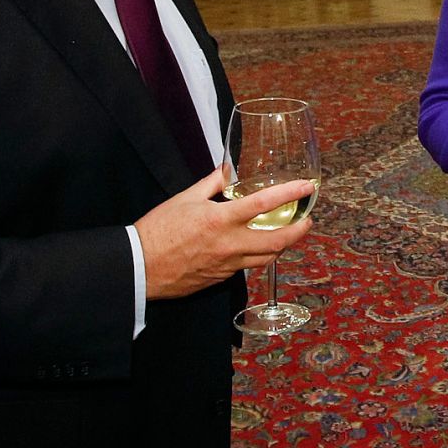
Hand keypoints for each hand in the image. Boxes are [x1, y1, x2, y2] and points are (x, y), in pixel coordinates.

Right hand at [135, 166, 312, 299]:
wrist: (139, 267)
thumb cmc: (157, 230)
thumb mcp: (185, 198)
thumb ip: (212, 183)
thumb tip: (228, 169)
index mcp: (220, 219)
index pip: (265, 204)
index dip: (290, 193)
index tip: (306, 186)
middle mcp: (229, 244)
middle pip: (278, 240)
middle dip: (300, 230)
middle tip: (308, 219)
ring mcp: (227, 264)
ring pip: (267, 258)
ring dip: (284, 245)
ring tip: (290, 233)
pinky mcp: (221, 278)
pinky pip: (248, 267)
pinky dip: (260, 255)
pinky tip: (259, 247)